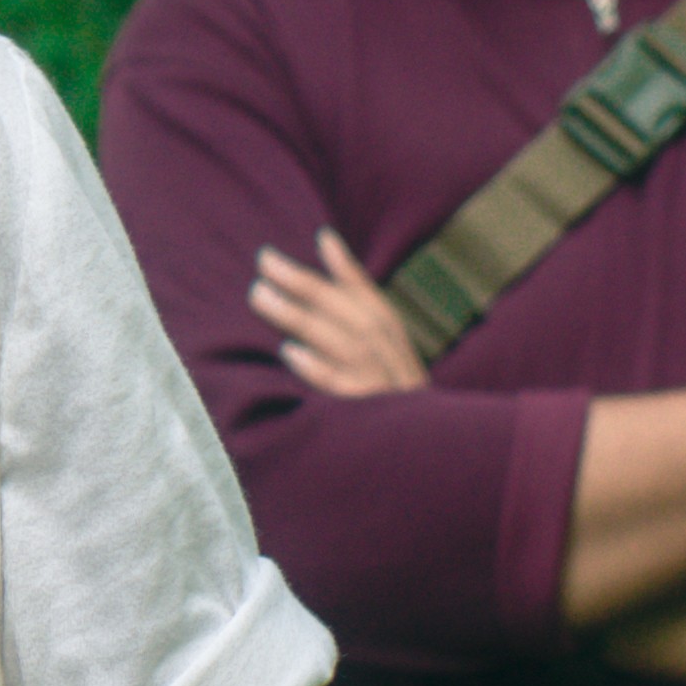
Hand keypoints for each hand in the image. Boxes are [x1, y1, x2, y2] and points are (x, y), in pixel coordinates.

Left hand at [245, 226, 430, 401]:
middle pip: (344, 313)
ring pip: (339, 342)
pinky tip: (290, 353)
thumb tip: (325, 238)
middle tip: (261, 266)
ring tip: (261, 298)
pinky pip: (343, 389)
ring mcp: (380, 383)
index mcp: (390, 333)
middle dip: (302, 286)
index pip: (359, 296)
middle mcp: (388, 354)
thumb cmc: (391, 384)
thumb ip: (354, 288)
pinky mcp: (369, 413)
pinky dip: (319, 370)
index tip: (285, 250)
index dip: (325, 271)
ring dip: (298, 317)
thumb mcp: (382, 336)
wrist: (424, 447)